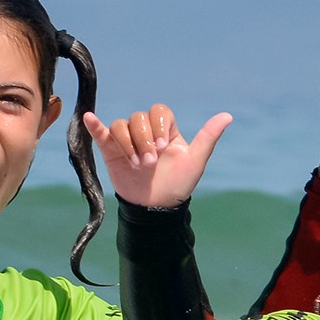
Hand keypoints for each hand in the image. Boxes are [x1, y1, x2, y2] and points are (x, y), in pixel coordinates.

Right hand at [87, 105, 232, 208]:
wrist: (157, 207)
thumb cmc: (178, 184)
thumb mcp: (195, 161)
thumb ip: (208, 137)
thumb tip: (228, 115)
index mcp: (166, 130)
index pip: (159, 112)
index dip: (160, 125)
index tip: (164, 146)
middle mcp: (146, 132)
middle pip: (138, 117)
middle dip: (144, 138)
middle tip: (150, 162)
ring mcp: (128, 140)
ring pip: (121, 125)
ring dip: (128, 142)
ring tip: (138, 164)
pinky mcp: (111, 150)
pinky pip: (101, 133)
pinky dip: (95, 125)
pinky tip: (91, 119)